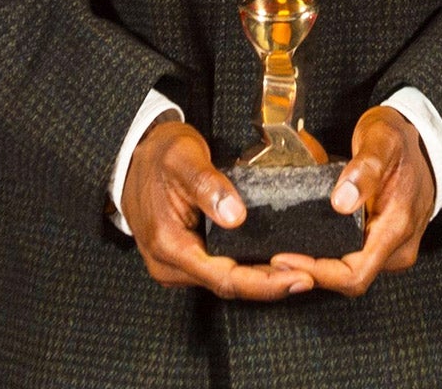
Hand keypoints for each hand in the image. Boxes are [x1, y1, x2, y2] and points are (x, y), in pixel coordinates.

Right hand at [121, 118, 312, 301]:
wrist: (133, 157)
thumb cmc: (158, 156)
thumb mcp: (183, 157)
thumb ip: (207, 185)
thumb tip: (235, 215)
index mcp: (168, 244)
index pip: (224, 278)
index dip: (264, 283)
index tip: (299, 278)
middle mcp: (169, 264)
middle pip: (227, 286)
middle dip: (268, 284)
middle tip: (308, 276)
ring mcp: (174, 265)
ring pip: (224, 281)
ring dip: (259, 279)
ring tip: (298, 271)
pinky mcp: (182, 258)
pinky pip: (218, 270)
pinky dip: (245, 269)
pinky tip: (271, 261)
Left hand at [272, 105, 433, 297]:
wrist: (425, 141)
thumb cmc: (402, 141)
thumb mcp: (382, 141)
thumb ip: (364, 169)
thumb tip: (342, 201)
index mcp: (397, 227)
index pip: (355, 274)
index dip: (318, 274)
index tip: (285, 259)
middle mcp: (398, 247)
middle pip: (350, 278)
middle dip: (311, 272)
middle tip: (276, 257)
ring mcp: (393, 248)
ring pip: (351, 272)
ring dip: (318, 267)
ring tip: (284, 252)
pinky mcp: (385, 243)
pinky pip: (354, 260)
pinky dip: (329, 257)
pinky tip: (305, 245)